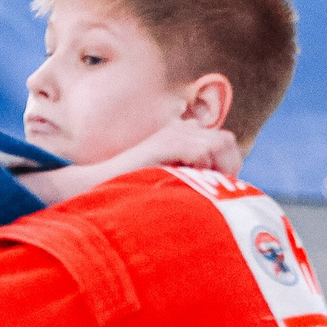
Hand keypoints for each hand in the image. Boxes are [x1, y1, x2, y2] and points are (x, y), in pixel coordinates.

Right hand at [18, 121, 242, 206]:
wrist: (97, 188)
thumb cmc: (129, 194)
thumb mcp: (166, 184)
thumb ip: (188, 181)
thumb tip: (219, 196)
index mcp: (180, 136)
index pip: (223, 143)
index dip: (228, 167)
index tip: (221, 192)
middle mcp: (179, 130)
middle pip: (226, 140)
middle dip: (229, 167)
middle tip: (220, 193)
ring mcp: (174, 134)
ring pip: (220, 144)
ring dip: (219, 170)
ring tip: (207, 191)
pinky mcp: (167, 142)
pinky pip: (204, 151)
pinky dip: (205, 169)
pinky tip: (192, 185)